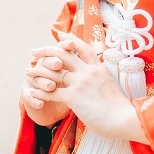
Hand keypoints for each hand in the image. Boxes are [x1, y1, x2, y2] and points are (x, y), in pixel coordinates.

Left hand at [25, 37, 147, 142]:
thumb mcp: (111, 85)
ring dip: (37, 71)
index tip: (59, 35)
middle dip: (45, 51)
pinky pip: (51, 92)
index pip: (82, 47)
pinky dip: (39, 91)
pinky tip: (31, 92)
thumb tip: (95, 79)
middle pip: (63, 54)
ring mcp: (80, 83)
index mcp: (98, 68)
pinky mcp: (73, 98)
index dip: (70, 40)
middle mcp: (88, 72)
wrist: (125, 118)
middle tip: (34, 52)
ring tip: (28, 71)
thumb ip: (100, 78)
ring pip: (53, 71)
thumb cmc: (121, 107)